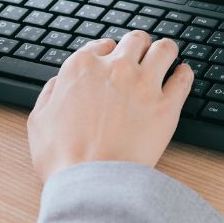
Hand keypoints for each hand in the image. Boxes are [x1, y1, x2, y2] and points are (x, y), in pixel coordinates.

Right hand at [27, 30, 192, 180]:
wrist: (92, 182)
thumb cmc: (64, 158)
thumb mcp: (39, 122)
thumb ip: (49, 95)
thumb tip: (58, 84)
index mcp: (82, 67)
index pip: (102, 45)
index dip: (109, 52)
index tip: (113, 59)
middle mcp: (115, 67)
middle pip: (136, 40)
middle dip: (139, 46)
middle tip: (142, 55)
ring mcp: (143, 84)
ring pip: (164, 49)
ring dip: (165, 51)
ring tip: (168, 56)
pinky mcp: (167, 105)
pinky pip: (184, 78)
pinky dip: (184, 74)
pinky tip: (182, 75)